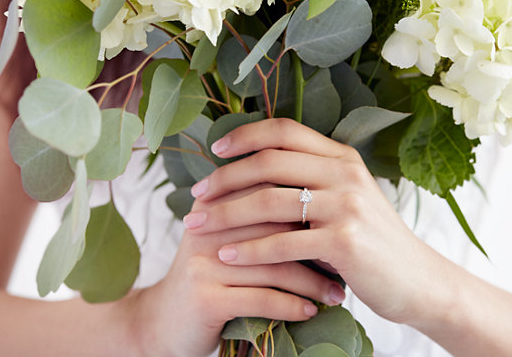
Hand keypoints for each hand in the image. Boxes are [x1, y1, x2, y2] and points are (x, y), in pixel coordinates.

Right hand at [126, 184, 345, 356]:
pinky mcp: (206, 297)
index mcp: (215, 202)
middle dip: (317, 248)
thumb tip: (320, 200)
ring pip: (274, 266)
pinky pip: (262, 298)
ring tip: (336, 294)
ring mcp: (204, 262)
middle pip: (277, 227)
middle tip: (347, 262)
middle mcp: (207, 226)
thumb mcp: (229, 238)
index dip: (310, 209)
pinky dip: (291, 306)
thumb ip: (260, 214)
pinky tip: (310, 311)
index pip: (271, 191)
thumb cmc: (211, 276)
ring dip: (311, 283)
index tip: (341, 226)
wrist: (165, 321)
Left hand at [185, 118, 449, 325]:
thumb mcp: (348, 199)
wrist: (418, 280)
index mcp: (342, 157)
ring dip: (225, 215)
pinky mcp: (344, 242)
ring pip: (269, 202)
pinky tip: (225, 257)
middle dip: (224, 178)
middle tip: (195, 196)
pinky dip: (248, 251)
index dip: (244, 136)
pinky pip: (282, 244)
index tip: (215, 151)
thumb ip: (312, 181)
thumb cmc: (373, 242)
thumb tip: (253, 174)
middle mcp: (345, 173)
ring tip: (196, 226)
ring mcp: (346, 206)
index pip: (284, 131)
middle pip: (268, 163)